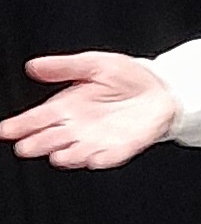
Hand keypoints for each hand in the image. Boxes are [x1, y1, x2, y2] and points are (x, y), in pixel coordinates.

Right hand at [0, 53, 175, 168]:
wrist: (162, 87)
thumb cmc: (126, 77)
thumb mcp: (94, 64)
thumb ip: (64, 68)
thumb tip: (33, 66)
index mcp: (68, 106)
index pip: (39, 118)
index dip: (22, 125)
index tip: (6, 130)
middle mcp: (80, 127)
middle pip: (54, 138)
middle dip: (40, 143)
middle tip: (26, 147)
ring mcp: (101, 139)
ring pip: (80, 151)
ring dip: (70, 155)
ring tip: (58, 156)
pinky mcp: (125, 146)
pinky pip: (113, 155)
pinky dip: (105, 158)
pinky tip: (95, 159)